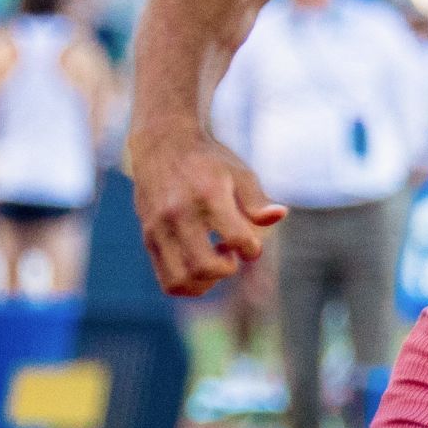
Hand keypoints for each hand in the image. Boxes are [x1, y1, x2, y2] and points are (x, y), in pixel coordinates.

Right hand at [128, 122, 281, 295]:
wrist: (163, 143)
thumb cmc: (208, 161)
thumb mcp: (239, 172)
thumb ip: (257, 200)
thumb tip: (279, 215)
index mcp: (208, 195)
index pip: (237, 239)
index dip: (252, 249)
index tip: (251, 243)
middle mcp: (180, 213)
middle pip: (204, 266)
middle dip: (227, 269)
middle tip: (230, 254)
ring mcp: (159, 227)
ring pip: (181, 280)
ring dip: (205, 282)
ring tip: (212, 262)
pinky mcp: (148, 237)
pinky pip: (166, 280)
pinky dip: (187, 284)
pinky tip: (197, 266)